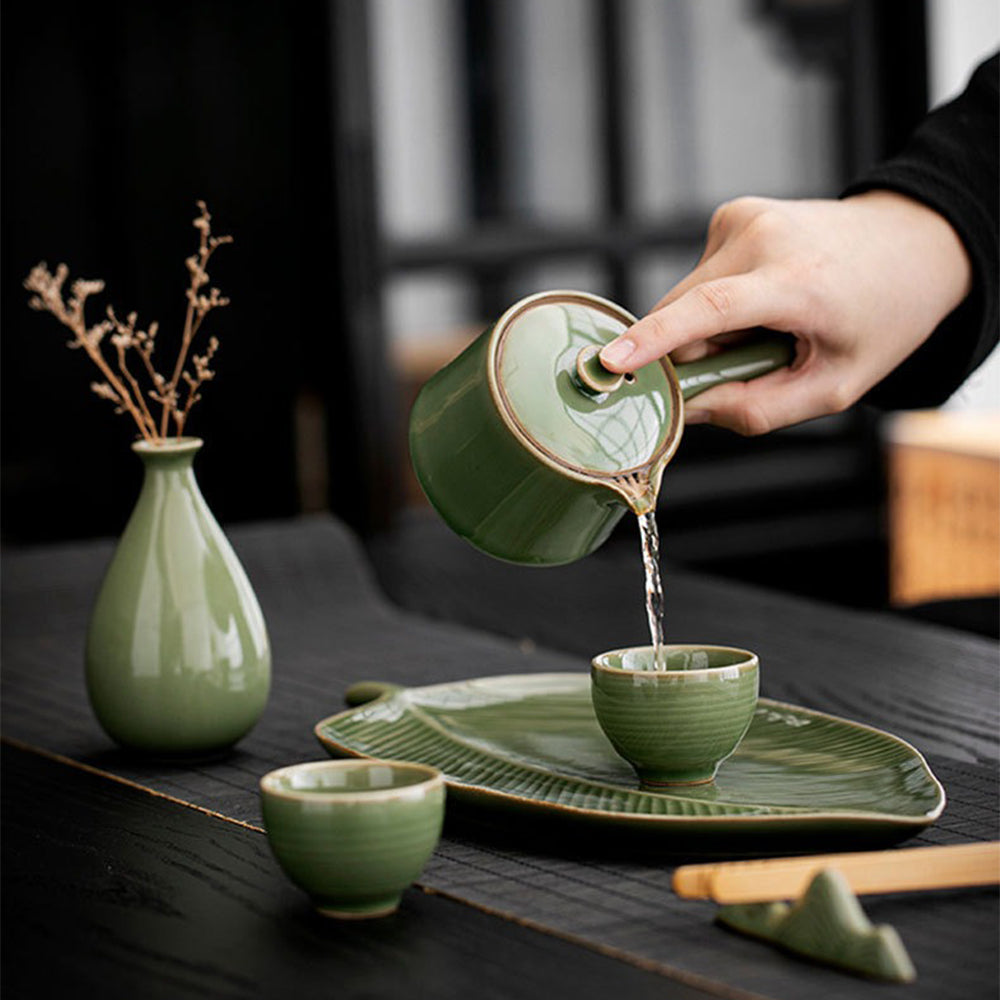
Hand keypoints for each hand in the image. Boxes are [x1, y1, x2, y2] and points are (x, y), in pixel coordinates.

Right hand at [599, 192, 972, 433]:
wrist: (913, 243)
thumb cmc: (881, 316)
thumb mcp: (836, 385)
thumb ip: (760, 408)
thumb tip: (692, 411)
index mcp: (798, 281)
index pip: (710, 310)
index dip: (655, 340)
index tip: (612, 362)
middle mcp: (763, 237)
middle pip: (684, 314)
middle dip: (695, 354)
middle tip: (747, 364)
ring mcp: (743, 218)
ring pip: (685, 299)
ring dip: (709, 328)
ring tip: (768, 326)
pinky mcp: (732, 214)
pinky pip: (698, 278)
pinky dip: (717, 303)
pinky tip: (762, 300)